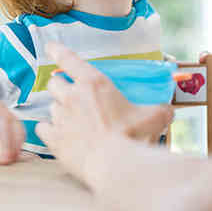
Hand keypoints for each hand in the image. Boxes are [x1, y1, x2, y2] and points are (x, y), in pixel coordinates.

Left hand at [36, 42, 173, 186]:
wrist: (113, 164)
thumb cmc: (132, 135)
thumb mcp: (155, 116)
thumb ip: (160, 109)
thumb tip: (168, 110)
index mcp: (94, 84)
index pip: (70, 60)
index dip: (58, 51)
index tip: (51, 46)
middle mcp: (73, 96)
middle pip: (55, 83)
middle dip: (61, 85)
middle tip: (71, 92)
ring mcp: (61, 118)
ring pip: (50, 105)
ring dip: (59, 108)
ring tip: (70, 116)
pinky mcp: (54, 140)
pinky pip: (43, 128)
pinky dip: (48, 129)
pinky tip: (56, 133)